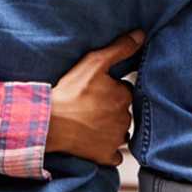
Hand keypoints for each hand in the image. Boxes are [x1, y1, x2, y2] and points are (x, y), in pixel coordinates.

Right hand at [46, 30, 144, 165]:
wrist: (51, 123)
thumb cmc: (70, 92)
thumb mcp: (94, 62)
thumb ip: (120, 49)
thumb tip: (141, 35)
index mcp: (123, 96)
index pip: (125, 91)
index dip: (112, 89)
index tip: (98, 89)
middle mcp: (124, 119)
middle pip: (123, 111)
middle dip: (112, 108)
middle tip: (92, 105)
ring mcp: (116, 139)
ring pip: (120, 132)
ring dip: (112, 128)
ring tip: (92, 122)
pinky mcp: (106, 155)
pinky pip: (114, 154)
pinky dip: (108, 149)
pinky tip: (96, 141)